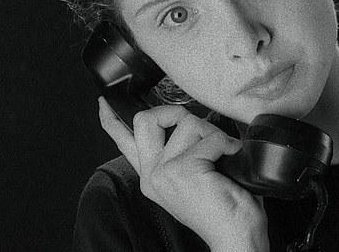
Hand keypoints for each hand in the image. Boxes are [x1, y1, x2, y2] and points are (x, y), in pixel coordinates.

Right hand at [98, 99, 268, 250]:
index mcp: (152, 175)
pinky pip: (210, 138)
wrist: (235, 235)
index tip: (103, 102)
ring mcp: (163, 172)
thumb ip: (180, 152)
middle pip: (146, 120)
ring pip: (188, 123)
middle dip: (175, 112)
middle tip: (198, 131)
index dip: (111, 119)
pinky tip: (231, 157)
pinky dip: (227, 144)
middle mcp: (152, 174)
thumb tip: (187, 123)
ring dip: (213, 134)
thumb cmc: (223, 208)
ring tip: (222, 155)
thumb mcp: (195, 176)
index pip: (124, 142)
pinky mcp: (182, 170)